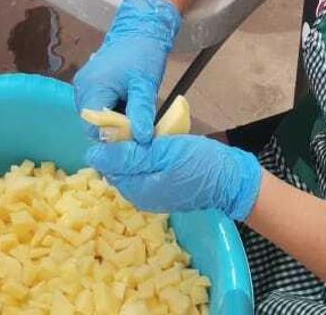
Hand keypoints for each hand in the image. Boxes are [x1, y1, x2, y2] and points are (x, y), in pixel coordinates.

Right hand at [72, 0, 179, 142]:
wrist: (139, 29)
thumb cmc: (142, 53)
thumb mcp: (145, 84)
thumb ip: (141, 112)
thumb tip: (142, 140)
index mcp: (92, 88)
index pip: (93, 127)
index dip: (113, 137)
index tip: (134, 137)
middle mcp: (81, 89)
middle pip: (93, 124)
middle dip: (115, 129)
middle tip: (137, 126)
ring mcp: (83, 86)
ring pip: (95, 117)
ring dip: (114, 121)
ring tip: (134, 113)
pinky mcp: (89, 85)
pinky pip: (97, 107)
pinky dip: (112, 111)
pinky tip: (127, 105)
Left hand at [85, 135, 263, 220]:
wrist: (231, 179)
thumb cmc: (199, 162)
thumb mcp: (163, 152)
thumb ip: (129, 155)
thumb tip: (94, 154)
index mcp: (137, 190)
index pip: (107, 167)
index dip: (110, 146)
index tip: (122, 127)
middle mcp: (140, 198)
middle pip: (118, 170)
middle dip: (122, 150)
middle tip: (138, 130)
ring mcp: (152, 197)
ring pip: (131, 170)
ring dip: (135, 154)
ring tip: (150, 138)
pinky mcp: (163, 191)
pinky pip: (144, 173)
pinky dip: (146, 160)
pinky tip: (158, 149)